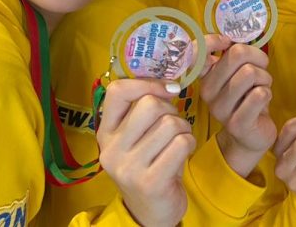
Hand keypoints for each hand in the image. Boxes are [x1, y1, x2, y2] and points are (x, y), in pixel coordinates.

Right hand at [96, 78, 194, 226]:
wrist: (151, 212)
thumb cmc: (150, 165)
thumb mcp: (137, 138)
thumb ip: (142, 111)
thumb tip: (170, 84)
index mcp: (105, 133)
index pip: (117, 91)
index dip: (147, 83)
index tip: (167, 90)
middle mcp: (111, 149)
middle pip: (150, 105)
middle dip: (171, 110)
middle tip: (173, 126)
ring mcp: (129, 167)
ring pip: (170, 123)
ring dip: (183, 129)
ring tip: (177, 143)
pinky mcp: (150, 181)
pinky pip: (182, 143)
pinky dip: (189, 144)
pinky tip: (182, 154)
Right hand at [199, 40, 275, 176]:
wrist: (252, 135)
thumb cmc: (247, 97)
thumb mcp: (238, 73)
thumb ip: (234, 55)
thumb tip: (235, 38)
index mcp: (205, 76)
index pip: (198, 50)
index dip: (214, 40)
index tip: (229, 42)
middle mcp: (207, 91)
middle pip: (236, 54)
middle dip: (258, 59)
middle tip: (260, 72)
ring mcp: (220, 109)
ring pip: (250, 73)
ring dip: (264, 77)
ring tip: (261, 88)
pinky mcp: (237, 123)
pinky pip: (259, 94)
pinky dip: (267, 92)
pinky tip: (263, 101)